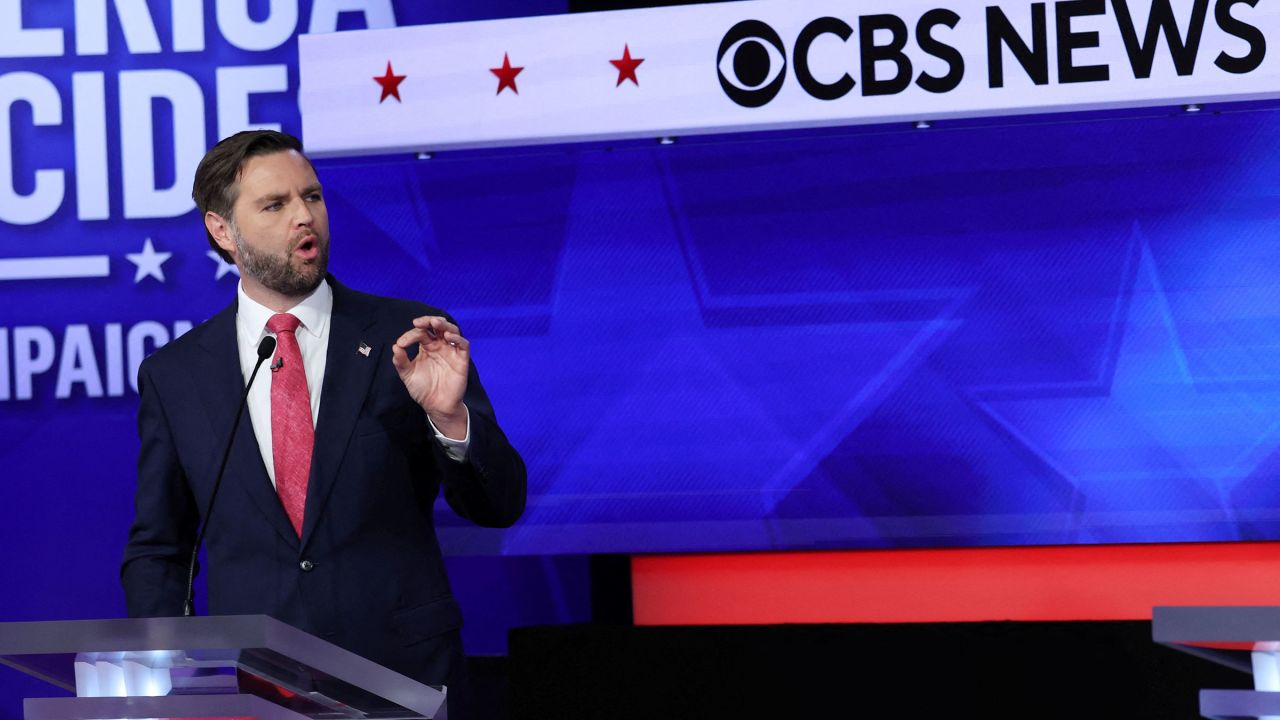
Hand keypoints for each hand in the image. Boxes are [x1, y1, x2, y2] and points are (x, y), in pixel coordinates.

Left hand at [391, 316, 469, 437]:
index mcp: (426, 347)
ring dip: (444, 325)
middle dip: (429, 321)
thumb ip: (400, 361)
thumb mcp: (407, 375)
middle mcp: (439, 346)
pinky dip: (457, 339)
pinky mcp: (461, 360)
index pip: (420, 333)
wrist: (436, 406)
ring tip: (435, 323)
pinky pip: (463, 345)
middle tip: (418, 322)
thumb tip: (395, 346)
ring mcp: (451, 351)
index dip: (410, 335)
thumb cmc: (422, 389)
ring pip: (452, 331)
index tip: (402, 344)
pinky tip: (448, 337)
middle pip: (437, 326)